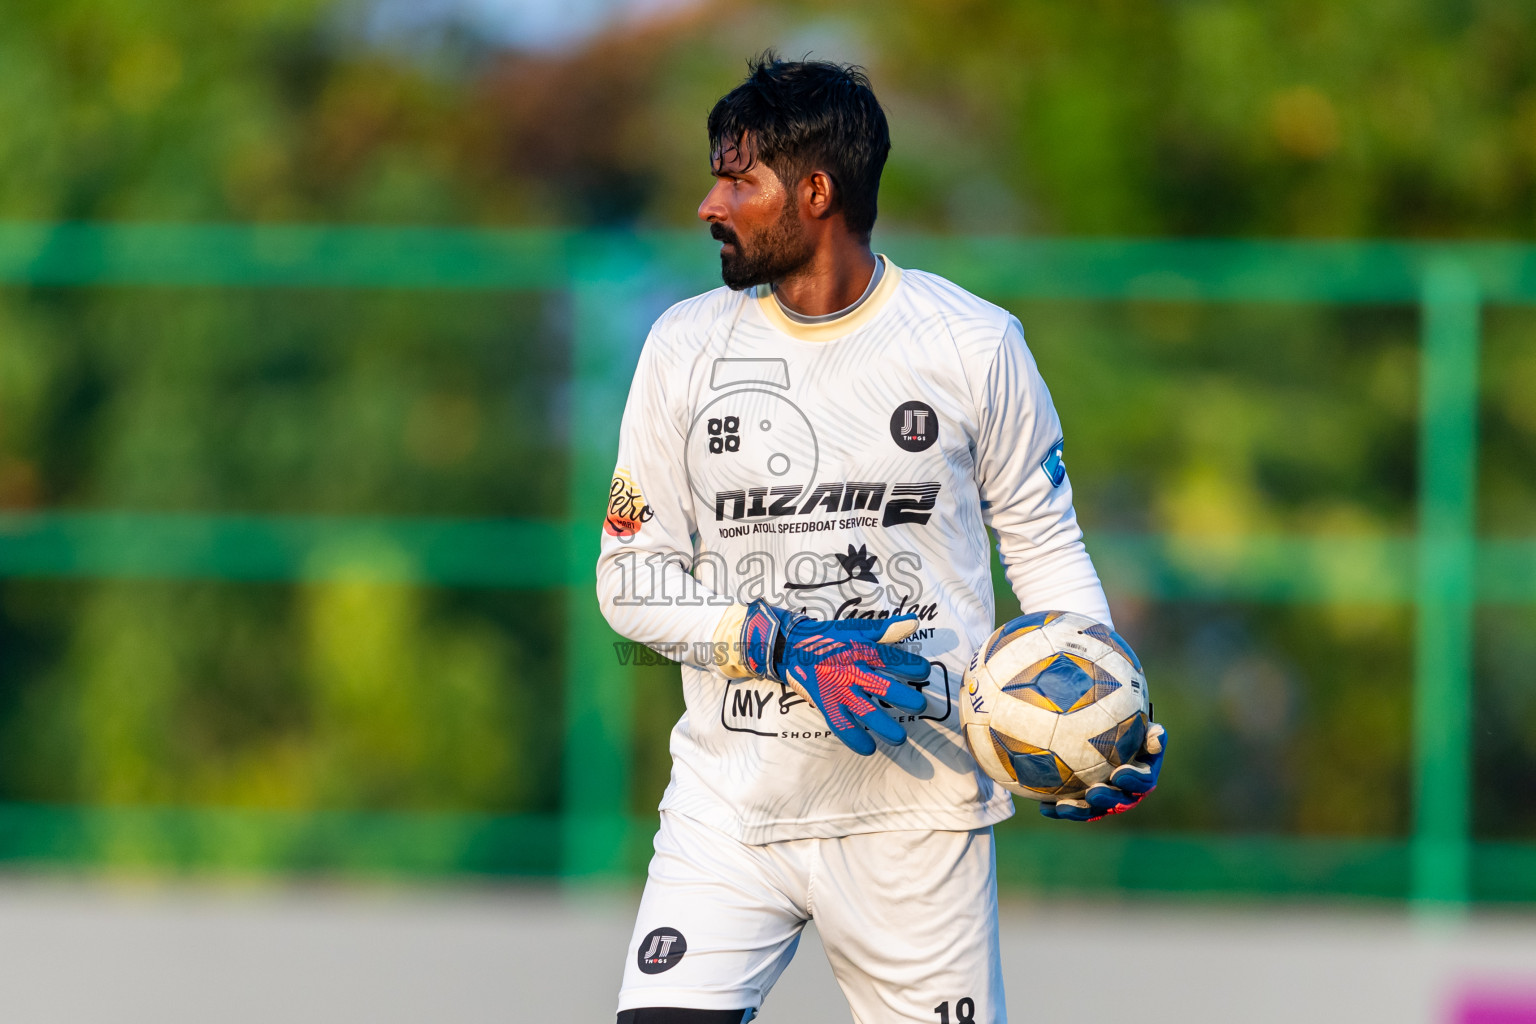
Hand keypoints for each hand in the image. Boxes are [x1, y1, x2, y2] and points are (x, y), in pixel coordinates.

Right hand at [740, 600, 931, 755]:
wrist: (792, 646)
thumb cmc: (831, 638)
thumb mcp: (858, 629)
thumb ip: (886, 630)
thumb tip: (915, 622)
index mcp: (861, 650)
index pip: (890, 658)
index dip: (909, 666)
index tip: (924, 672)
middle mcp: (850, 670)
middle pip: (879, 686)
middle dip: (901, 697)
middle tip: (920, 705)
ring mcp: (838, 689)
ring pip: (862, 710)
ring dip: (882, 725)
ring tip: (900, 739)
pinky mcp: (826, 703)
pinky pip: (840, 724)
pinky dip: (853, 738)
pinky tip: (869, 750)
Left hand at [1040, 722, 1165, 821]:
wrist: (1104, 732)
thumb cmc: (1126, 725)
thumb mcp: (1141, 726)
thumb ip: (1151, 732)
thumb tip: (1159, 736)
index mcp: (1143, 775)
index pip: (1143, 782)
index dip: (1133, 780)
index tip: (1119, 773)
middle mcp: (1126, 792)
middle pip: (1119, 801)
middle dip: (1106, 799)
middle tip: (1093, 793)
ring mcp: (1105, 799)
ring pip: (1094, 809)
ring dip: (1079, 810)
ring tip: (1063, 806)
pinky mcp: (1084, 801)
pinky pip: (1073, 807)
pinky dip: (1058, 808)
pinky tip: (1044, 807)